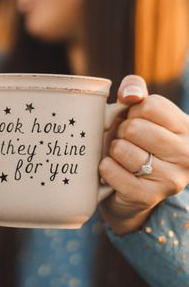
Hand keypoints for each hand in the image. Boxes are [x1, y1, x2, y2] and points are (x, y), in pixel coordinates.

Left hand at [99, 74, 188, 234]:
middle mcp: (186, 154)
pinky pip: (111, 171)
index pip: (150, 105)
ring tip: (122, 157)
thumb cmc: (137, 141)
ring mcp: (170, 178)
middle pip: (135, 127)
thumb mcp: (140, 112)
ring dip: (113, 150)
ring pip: (122, 149)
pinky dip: (105, 168)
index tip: (136, 121)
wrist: (133, 191)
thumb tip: (129, 94)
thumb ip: (135, 90)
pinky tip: (114, 171)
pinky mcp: (147, 196)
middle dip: (122, 132)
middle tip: (127, 141)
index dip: (133, 111)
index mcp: (186, 128)